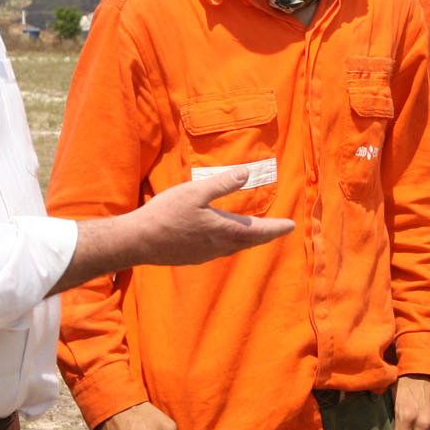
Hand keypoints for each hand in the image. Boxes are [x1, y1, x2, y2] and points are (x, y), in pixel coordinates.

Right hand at [130, 169, 295, 265]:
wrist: (138, 242)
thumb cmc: (166, 214)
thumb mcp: (195, 192)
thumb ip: (222, 183)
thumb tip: (247, 173)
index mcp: (225, 231)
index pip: (260, 231)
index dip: (277, 228)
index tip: (291, 226)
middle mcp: (220, 247)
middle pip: (249, 241)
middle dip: (264, 234)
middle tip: (278, 229)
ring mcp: (206, 255)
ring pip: (234, 247)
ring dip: (247, 239)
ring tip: (254, 232)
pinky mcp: (193, 257)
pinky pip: (219, 250)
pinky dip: (229, 242)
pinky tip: (221, 237)